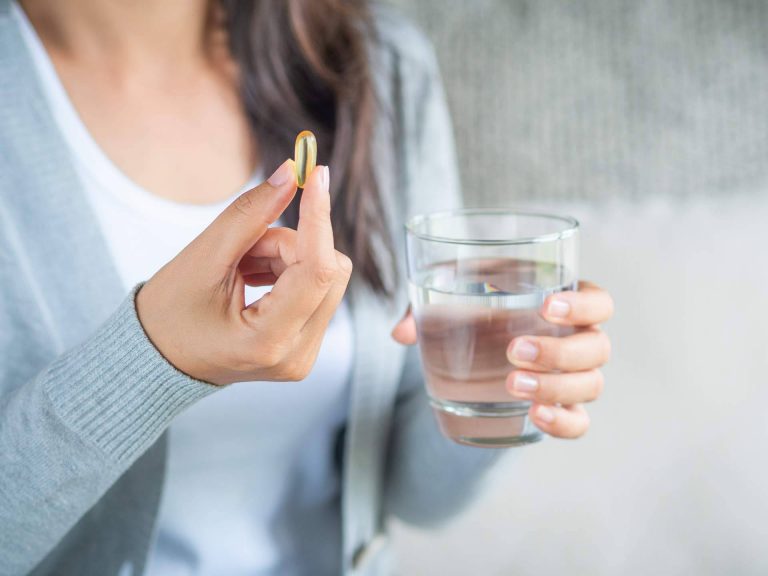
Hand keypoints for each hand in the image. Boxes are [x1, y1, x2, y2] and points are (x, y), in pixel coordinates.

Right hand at [136, 160, 352, 385]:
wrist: (157, 360)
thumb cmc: (169, 314)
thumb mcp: (203, 258)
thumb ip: (251, 214)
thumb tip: (292, 173)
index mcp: (268, 341)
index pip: (318, 270)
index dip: (318, 218)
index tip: (317, 175)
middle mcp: (296, 355)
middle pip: (329, 270)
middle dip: (290, 243)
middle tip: (244, 247)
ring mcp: (304, 355)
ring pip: (325, 276)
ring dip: (287, 256)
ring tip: (240, 268)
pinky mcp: (305, 346)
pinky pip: (318, 290)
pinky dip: (289, 271)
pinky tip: (252, 278)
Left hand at [391, 281, 613, 438]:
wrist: (472, 347)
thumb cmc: (471, 307)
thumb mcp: (449, 296)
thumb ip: (426, 306)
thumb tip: (401, 333)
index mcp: (564, 301)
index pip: (599, 301)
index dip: (583, 305)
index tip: (546, 307)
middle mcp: (579, 339)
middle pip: (597, 348)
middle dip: (559, 352)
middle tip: (513, 352)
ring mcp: (574, 377)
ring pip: (591, 385)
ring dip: (556, 387)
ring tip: (513, 386)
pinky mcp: (561, 407)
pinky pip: (579, 422)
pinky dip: (563, 423)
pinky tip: (536, 417)